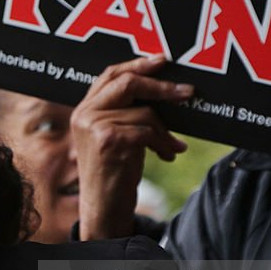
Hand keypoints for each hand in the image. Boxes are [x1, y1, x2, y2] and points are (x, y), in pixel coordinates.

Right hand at [71, 55, 192, 239]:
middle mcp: (84, 114)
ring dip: (165, 131)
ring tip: (172, 146)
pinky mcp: (107, 141)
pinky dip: (163, 143)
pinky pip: (147, 131)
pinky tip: (167, 156)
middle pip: (127, 83)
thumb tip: (164, 90)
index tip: (163, 60)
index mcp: (83, 109)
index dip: (138, 64)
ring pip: (144, 112)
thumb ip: (126, 113)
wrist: (103, 208)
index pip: (110, 74)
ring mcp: (93, 127)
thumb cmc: (114, 173)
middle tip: (187, 92)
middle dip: (161, 86)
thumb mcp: (116, 137)